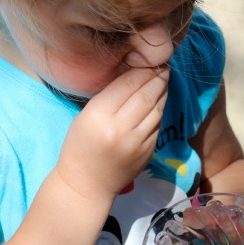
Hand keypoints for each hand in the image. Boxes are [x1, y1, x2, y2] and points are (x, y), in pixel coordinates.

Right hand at [56, 66, 168, 199]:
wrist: (87, 184)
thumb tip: (134, 74)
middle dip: (157, 77)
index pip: (127, 84)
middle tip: (162, 65)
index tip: (149, 59)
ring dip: (162, 91)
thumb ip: (109, 96)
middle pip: (146, 94)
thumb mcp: (86, 116)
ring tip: (163, 79)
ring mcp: (138, 142)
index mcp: (99, 115)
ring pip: (157, 108)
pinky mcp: (148, 152)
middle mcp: (121, 128)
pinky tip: (159, 100)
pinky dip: (160, 109)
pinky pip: (158, 124)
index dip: (142, 70)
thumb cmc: (80, 146)